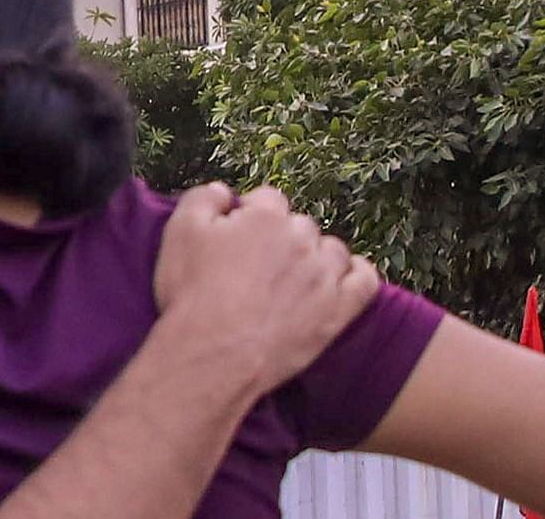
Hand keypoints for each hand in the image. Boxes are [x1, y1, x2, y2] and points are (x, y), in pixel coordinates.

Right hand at [148, 182, 380, 399]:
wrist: (215, 353)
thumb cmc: (192, 292)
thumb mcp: (179, 232)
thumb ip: (203, 199)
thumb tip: (224, 191)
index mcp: (266, 216)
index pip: (268, 199)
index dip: (251, 215)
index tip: (237, 235)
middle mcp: (301, 239)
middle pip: (300, 225)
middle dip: (282, 237)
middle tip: (258, 265)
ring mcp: (324, 276)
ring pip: (332, 250)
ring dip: (316, 256)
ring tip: (294, 277)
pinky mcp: (338, 310)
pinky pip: (365, 280)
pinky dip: (357, 274)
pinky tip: (342, 278)